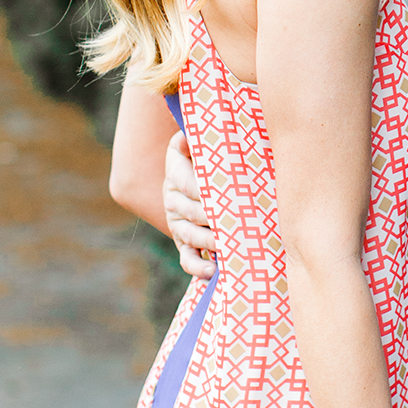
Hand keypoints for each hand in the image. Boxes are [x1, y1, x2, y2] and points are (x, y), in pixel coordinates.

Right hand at [163, 131, 216, 276]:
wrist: (195, 169)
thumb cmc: (206, 152)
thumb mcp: (198, 140)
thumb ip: (195, 137)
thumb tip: (189, 135)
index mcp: (175, 170)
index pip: (188, 182)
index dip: (204, 190)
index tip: (227, 193)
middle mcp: (172, 198)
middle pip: (191, 211)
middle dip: (211, 218)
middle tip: (234, 222)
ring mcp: (177, 221)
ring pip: (190, 234)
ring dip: (208, 241)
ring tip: (225, 245)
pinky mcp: (184, 241)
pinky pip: (187, 257)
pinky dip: (198, 267)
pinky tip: (213, 271)